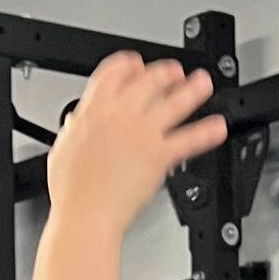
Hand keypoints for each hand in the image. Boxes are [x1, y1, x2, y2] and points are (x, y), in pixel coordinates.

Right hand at [46, 54, 227, 240]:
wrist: (86, 214)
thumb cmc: (71, 191)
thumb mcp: (61, 150)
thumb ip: (73, 131)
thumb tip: (75, 123)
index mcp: (94, 110)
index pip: (115, 72)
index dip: (130, 64)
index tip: (137, 65)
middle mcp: (121, 114)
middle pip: (149, 80)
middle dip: (165, 72)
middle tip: (174, 73)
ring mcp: (143, 133)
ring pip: (175, 102)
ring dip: (193, 89)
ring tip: (203, 84)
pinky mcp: (161, 155)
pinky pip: (190, 140)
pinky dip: (207, 132)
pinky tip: (217, 127)